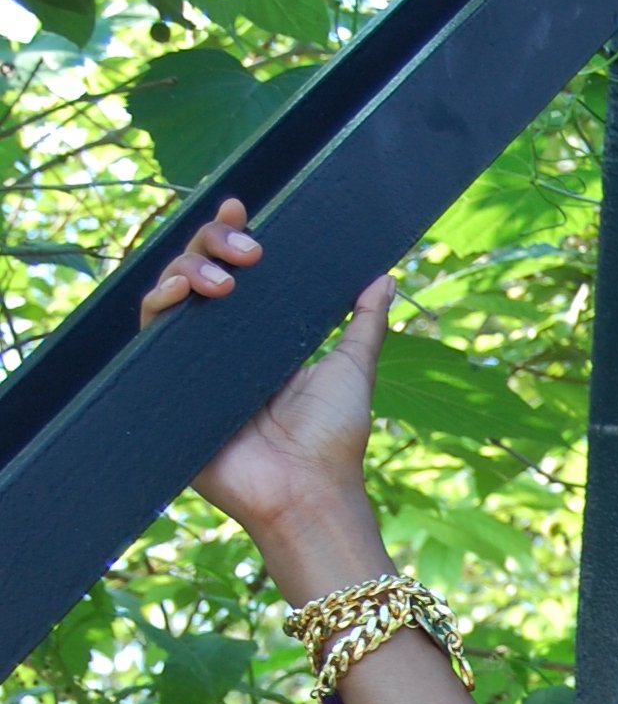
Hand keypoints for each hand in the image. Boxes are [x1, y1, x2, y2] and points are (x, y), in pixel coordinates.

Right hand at [138, 197, 393, 554]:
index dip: (229, 236)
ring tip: (223, 283)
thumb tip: (384, 278)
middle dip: (212, 244)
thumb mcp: (352, 370)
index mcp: (261, 338)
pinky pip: (148, 338)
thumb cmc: (333, 441)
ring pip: (168, 295)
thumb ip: (365, 326)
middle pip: (197, 272)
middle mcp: (222, 348)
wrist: (306, 494)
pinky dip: (157, 306)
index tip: (245, 209)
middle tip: (248, 251)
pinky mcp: (167, 390)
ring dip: (186, 270)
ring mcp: (192, 367)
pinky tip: (177, 294)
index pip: (236, 272)